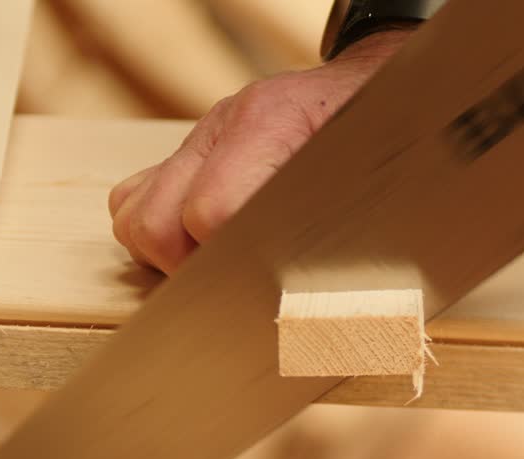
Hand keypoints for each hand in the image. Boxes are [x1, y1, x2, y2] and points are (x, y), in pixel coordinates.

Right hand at [108, 30, 413, 274]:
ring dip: (168, 257)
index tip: (265, 292)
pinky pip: (134, 199)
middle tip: (239, 287)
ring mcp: (200, 138)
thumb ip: (351, 239)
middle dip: (192, 270)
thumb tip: (330, 311)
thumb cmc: (390, 137)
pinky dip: (159, 234)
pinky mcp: (189, 153)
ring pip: (134, 215)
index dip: (233, 266)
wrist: (378, 81)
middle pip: (157, 223)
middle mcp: (223, 125)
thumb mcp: (385, 184)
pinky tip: (205, 248)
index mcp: (271, 122)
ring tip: (222, 270)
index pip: (210, 214)